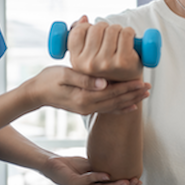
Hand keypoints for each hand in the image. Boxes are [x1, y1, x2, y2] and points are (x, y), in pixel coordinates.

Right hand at [25, 65, 149, 115]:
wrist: (36, 93)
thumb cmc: (48, 79)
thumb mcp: (63, 74)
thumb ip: (83, 78)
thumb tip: (103, 82)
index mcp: (83, 98)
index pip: (111, 93)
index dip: (127, 87)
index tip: (142, 81)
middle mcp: (87, 107)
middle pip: (116, 101)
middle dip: (133, 94)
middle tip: (149, 87)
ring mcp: (87, 110)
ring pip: (114, 106)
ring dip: (130, 100)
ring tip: (144, 94)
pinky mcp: (86, 108)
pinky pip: (107, 109)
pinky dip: (120, 108)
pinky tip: (131, 107)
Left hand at [41, 154, 141, 184]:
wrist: (54, 166)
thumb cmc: (74, 168)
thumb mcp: (93, 169)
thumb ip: (105, 172)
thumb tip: (122, 166)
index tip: (139, 182)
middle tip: (136, 181)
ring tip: (127, 181)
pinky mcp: (75, 184)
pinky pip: (89, 181)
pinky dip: (98, 177)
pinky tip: (107, 175)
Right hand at [66, 16, 144, 81]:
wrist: (127, 85)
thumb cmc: (105, 67)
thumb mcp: (85, 55)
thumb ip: (79, 36)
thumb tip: (84, 18)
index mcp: (77, 62)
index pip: (78, 31)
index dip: (88, 28)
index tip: (95, 34)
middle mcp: (89, 64)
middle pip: (97, 28)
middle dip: (105, 28)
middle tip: (110, 38)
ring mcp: (106, 63)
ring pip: (112, 29)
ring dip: (119, 30)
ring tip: (119, 41)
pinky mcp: (122, 61)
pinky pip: (126, 33)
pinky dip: (130, 33)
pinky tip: (130, 42)